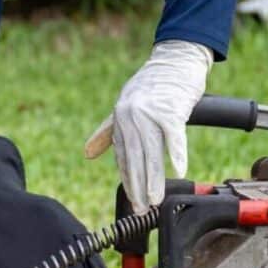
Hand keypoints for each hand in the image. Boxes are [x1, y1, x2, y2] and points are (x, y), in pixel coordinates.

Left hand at [83, 40, 211, 208]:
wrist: (175, 58)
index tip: (132, 199)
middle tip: (140, 209)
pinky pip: (174, 136)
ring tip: (155, 200)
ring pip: (151, 152)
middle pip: (135, 158)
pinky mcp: (171, 108)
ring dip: (153, 179)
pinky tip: (179, 171)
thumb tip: (88, 152)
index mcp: (120, 118)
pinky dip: (177, 154)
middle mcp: (131, 116)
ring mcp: (150, 112)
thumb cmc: (155, 84)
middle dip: (137, 186)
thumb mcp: (124, 104)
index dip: (127, 179)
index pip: (122, 156)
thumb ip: (107, 130)